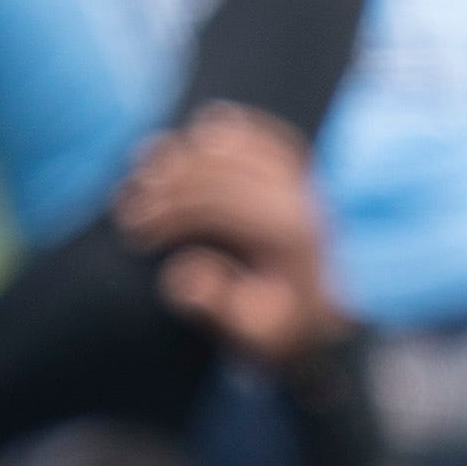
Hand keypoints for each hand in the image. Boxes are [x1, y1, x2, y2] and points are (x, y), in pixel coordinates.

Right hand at [111, 104, 346, 367]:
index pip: (211, 205)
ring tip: (147, 166)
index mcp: (288, 234)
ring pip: (239, 145)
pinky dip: (236, 127)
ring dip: (186, 152)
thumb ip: (217, 308)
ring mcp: (309, 181)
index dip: (165, 215)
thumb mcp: (255, 338)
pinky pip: (271, 136)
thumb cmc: (291, 331)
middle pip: (217, 170)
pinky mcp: (313, 176)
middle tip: (125, 204)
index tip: (133, 233)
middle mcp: (301, 197)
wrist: (341, 323)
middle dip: (164, 184)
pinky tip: (204, 127)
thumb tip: (181, 274)